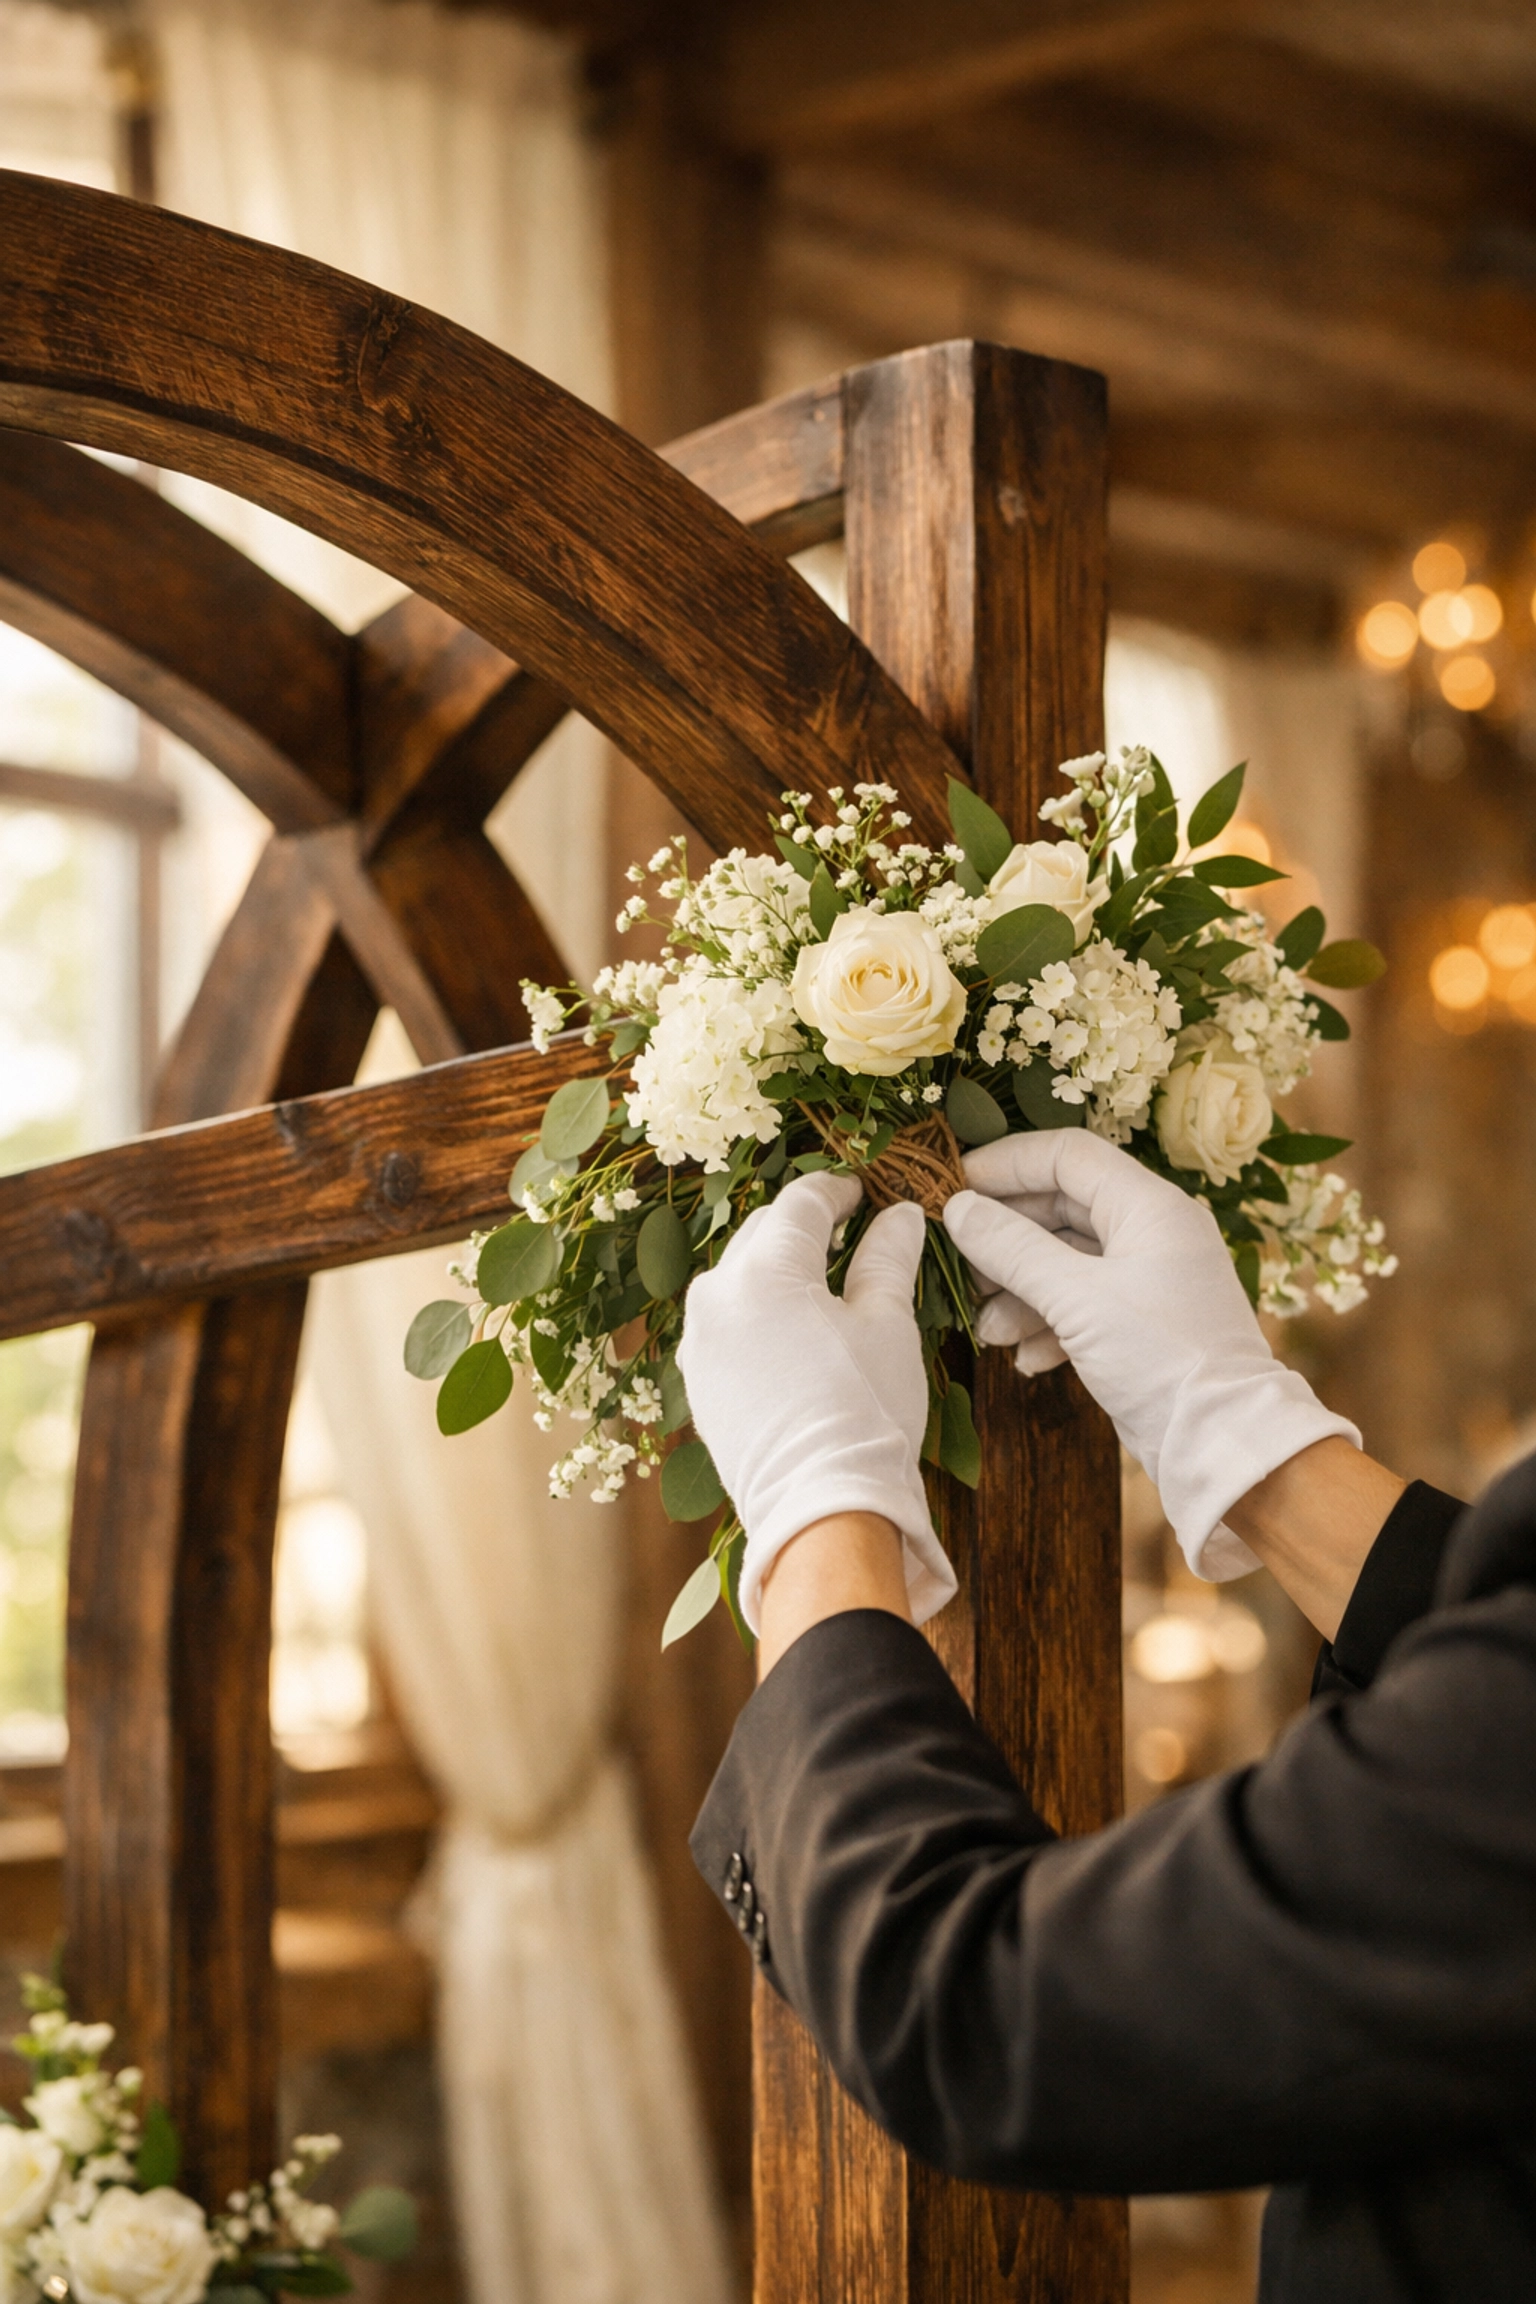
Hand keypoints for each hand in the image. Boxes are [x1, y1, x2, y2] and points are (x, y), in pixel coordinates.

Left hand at [678, 1174, 955, 1633]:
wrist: (822, 1510)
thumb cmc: (864, 1411)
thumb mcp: (887, 1324)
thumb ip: (888, 1258)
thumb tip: (901, 1215)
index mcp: (764, 1270)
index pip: (801, 1203)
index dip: (838, 1189)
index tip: (865, 1192)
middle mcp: (715, 1296)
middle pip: (763, 1233)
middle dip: (805, 1226)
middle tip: (848, 1228)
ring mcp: (699, 1341)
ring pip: (738, 1277)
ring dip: (777, 1267)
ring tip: (821, 1281)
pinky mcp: (698, 1382)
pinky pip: (725, 1324)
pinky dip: (758, 1312)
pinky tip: (793, 1330)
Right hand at [944, 1131, 1359, 1578]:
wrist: (1222, 1442)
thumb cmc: (1161, 1360)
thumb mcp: (1077, 1300)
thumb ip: (1013, 1249)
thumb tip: (957, 1210)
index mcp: (1150, 1206)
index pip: (1068, 1155)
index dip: (1007, 1162)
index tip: (953, 1185)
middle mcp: (1153, 1233)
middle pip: (1062, 1208)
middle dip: (1006, 1237)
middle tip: (958, 1261)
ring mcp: (1149, 1280)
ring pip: (1067, 1262)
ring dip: (1019, 1290)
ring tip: (986, 1328)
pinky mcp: (1142, 1325)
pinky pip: (1083, 1305)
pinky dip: (1048, 1324)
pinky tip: (1025, 1357)